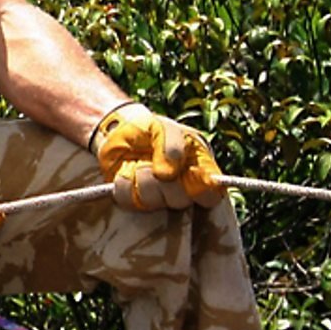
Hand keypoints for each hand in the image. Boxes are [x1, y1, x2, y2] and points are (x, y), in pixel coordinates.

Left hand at [89, 102, 224, 210]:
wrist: (118, 130)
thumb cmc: (149, 129)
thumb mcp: (164, 128)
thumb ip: (172, 146)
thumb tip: (167, 175)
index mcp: (199, 172)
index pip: (212, 195)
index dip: (201, 189)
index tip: (189, 173)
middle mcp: (180, 190)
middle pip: (180, 200)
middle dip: (164, 179)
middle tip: (156, 163)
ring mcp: (156, 198)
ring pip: (152, 199)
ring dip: (142, 177)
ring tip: (139, 162)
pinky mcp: (133, 201)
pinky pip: (128, 199)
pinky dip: (124, 182)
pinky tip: (126, 170)